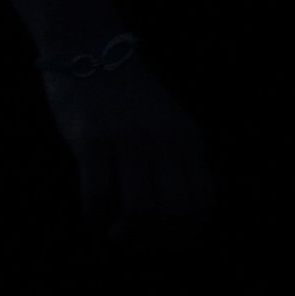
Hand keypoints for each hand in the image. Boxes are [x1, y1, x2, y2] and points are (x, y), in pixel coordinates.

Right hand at [42, 49, 218, 230]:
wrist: (92, 52)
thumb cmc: (129, 100)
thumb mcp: (169, 126)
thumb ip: (178, 162)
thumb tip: (175, 220)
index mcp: (189, 140)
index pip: (203, 202)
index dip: (186, 233)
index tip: (166, 243)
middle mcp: (165, 141)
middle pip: (174, 213)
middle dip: (156, 240)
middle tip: (137, 243)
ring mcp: (129, 141)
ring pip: (139, 211)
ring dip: (125, 233)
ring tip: (114, 231)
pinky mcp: (91, 141)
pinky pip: (97, 196)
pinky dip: (94, 214)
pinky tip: (92, 211)